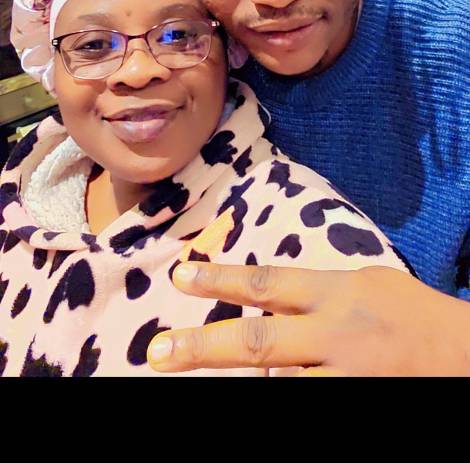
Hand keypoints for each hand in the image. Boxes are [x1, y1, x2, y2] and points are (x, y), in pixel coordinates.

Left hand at [147, 262, 469, 375]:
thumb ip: (316, 295)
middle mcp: (336, 333)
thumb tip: (266, 308)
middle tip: (157, 354)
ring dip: (246, 382)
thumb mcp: (364, 285)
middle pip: (258, 341)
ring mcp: (346, 375)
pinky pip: (304, 401)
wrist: (466, 354)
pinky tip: (270, 388)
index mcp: (337, 292)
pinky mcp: (355, 402)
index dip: (220, 280)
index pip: (268, 283)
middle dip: (202, 349)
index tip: (179, 277)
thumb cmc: (411, 313)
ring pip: (277, 383)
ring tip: (210, 372)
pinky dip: (285, 393)